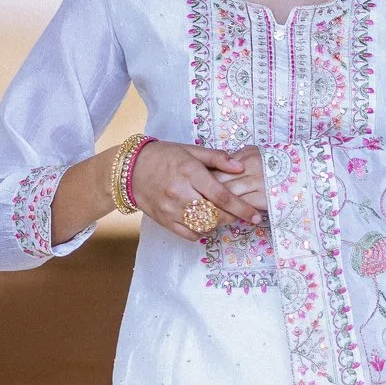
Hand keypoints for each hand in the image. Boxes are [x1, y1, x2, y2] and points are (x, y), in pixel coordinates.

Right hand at [133, 139, 262, 240]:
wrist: (130, 169)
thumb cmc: (164, 157)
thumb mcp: (191, 151)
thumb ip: (217, 158)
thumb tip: (241, 167)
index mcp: (190, 173)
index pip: (221, 196)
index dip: (241, 208)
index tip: (255, 215)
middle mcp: (181, 192)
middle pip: (215, 214)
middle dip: (233, 217)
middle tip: (242, 215)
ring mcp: (171, 209)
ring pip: (203, 226)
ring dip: (218, 224)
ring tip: (222, 216)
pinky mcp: (165, 221)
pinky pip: (189, 234)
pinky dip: (202, 231)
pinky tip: (205, 222)